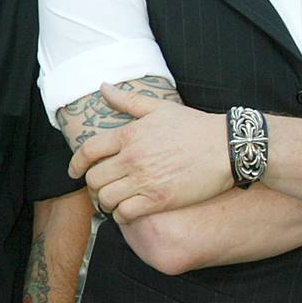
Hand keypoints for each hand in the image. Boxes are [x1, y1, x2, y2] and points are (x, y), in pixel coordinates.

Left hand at [70, 84, 230, 222]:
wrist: (228, 147)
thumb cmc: (195, 127)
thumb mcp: (159, 107)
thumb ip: (127, 100)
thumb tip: (103, 87)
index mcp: (129, 134)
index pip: (88, 151)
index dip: (75, 164)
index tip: (74, 172)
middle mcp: (132, 158)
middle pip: (94, 178)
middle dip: (92, 186)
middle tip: (99, 190)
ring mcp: (145, 180)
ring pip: (106, 198)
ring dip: (105, 203)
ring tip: (111, 202)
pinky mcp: (159, 200)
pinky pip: (125, 213)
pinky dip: (121, 215)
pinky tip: (127, 212)